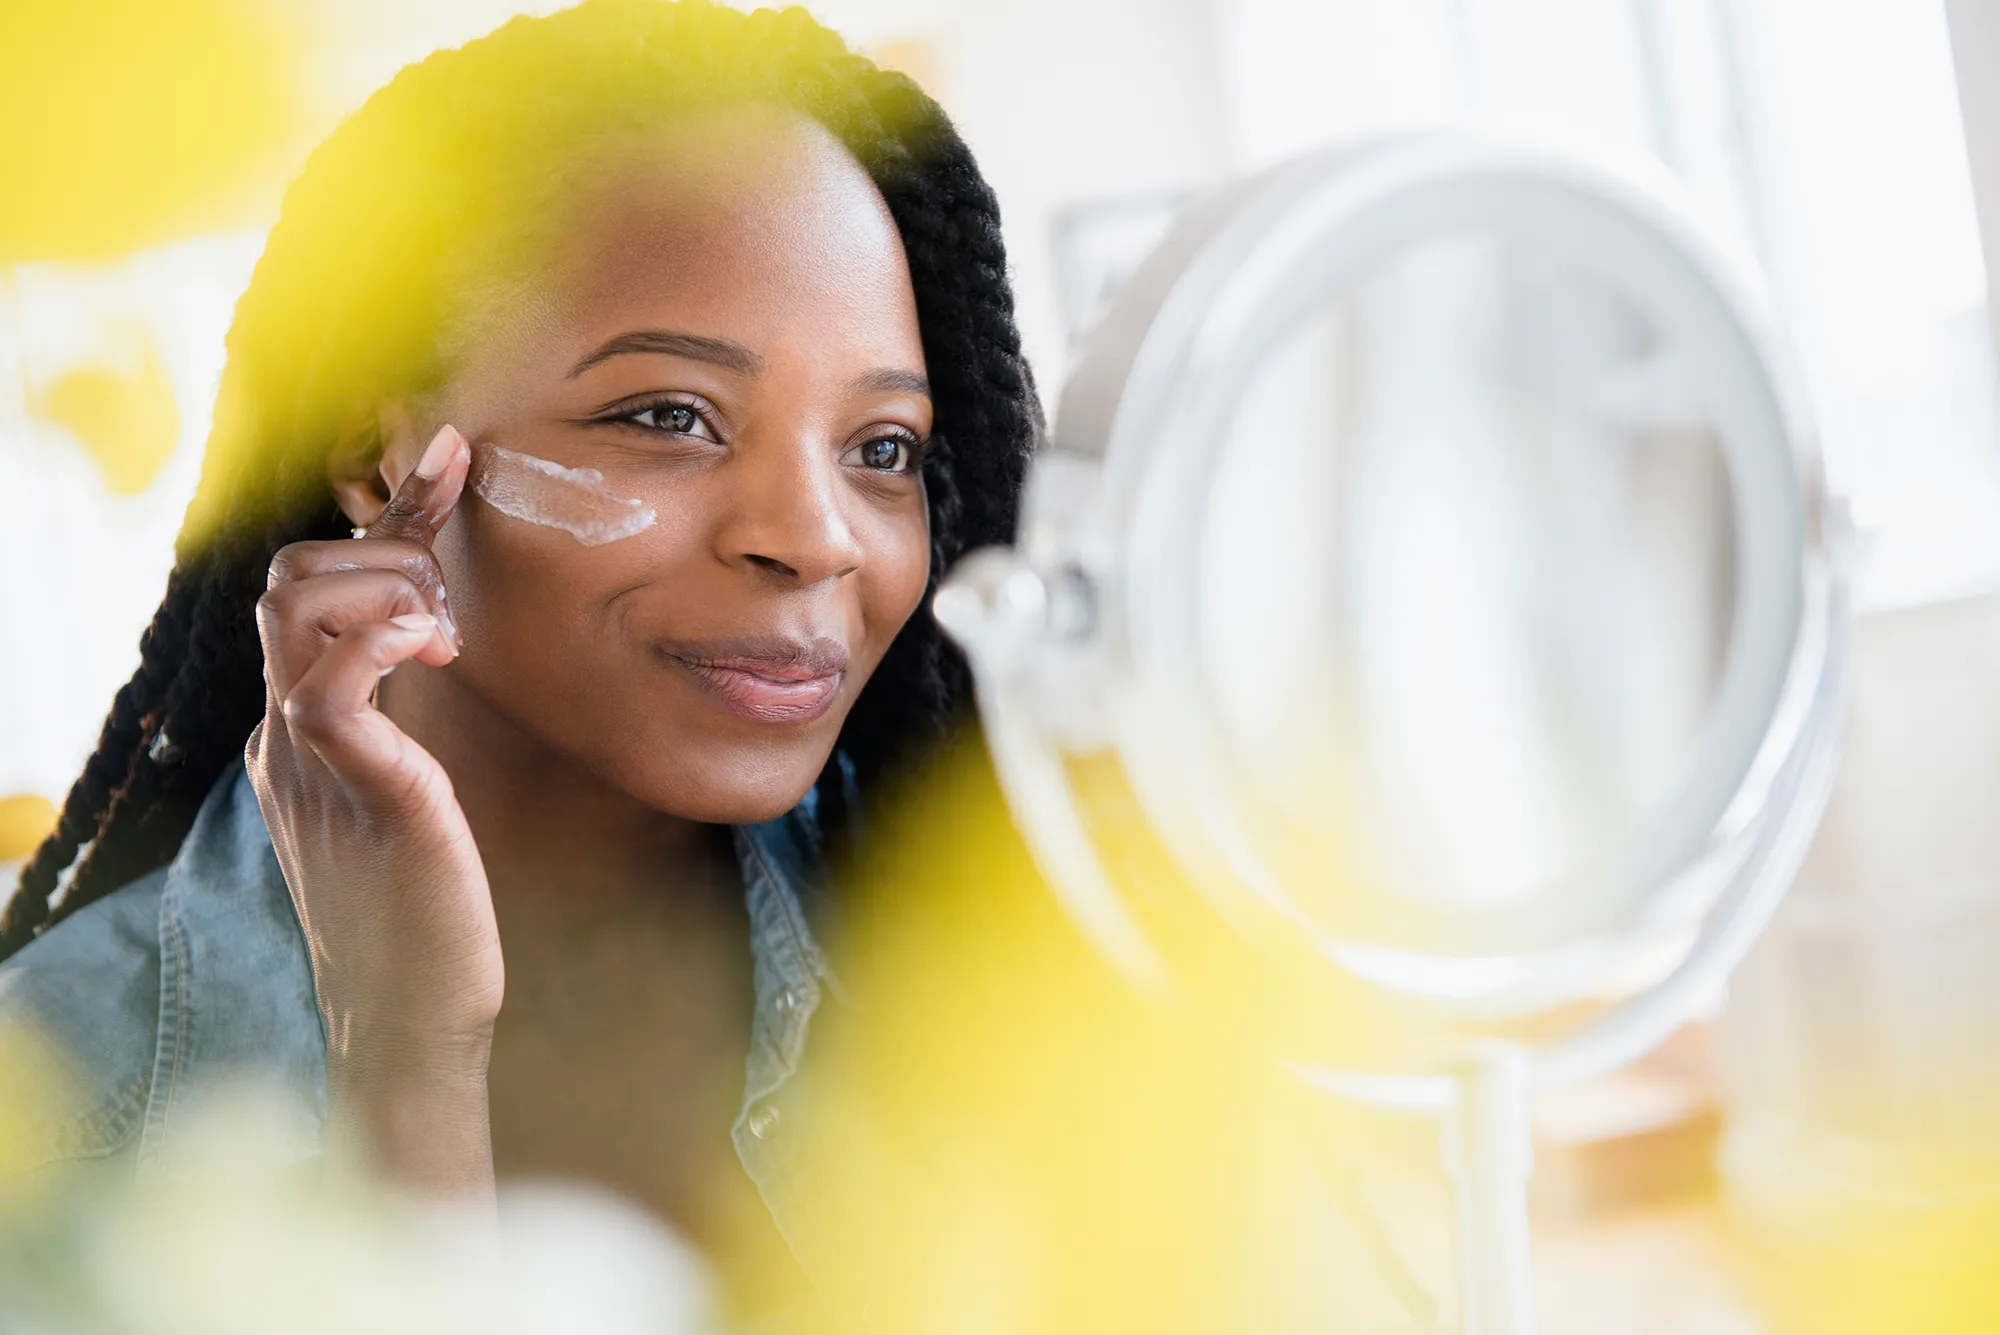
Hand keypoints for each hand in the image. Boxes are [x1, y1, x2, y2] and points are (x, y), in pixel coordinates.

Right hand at [246, 423, 497, 1196]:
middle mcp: (287, 729)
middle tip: (453, 615)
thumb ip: (402, 716)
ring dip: (391, 585)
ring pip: (298, 602)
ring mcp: (309, 757)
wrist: (412, 1022)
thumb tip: (431, 644)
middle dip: (387, 552)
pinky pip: (329, 681)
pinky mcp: (354, 788)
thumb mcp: (410, 786)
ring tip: (447, 640)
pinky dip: (382, 635)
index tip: (455, 456)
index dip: (391, 512)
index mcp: (302, 724)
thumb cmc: (426, 909)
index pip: (318, 585)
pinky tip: (437, 648)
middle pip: (292, 572)